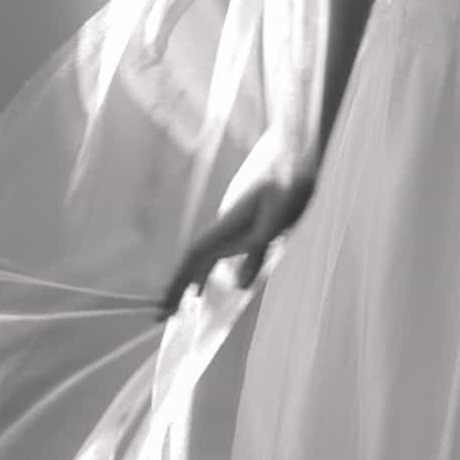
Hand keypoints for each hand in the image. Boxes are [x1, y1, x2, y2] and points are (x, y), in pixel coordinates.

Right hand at [158, 171, 314, 319]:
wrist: (297, 145)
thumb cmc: (291, 180)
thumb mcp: (278, 220)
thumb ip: (258, 251)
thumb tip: (238, 286)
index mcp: (229, 224)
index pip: (194, 258)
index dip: (177, 282)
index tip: (162, 308)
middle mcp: (227, 220)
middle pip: (196, 257)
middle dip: (180, 285)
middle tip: (164, 314)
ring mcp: (236, 214)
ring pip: (210, 250)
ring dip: (197, 274)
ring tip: (190, 299)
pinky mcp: (248, 210)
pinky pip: (223, 243)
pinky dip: (215, 261)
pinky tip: (223, 270)